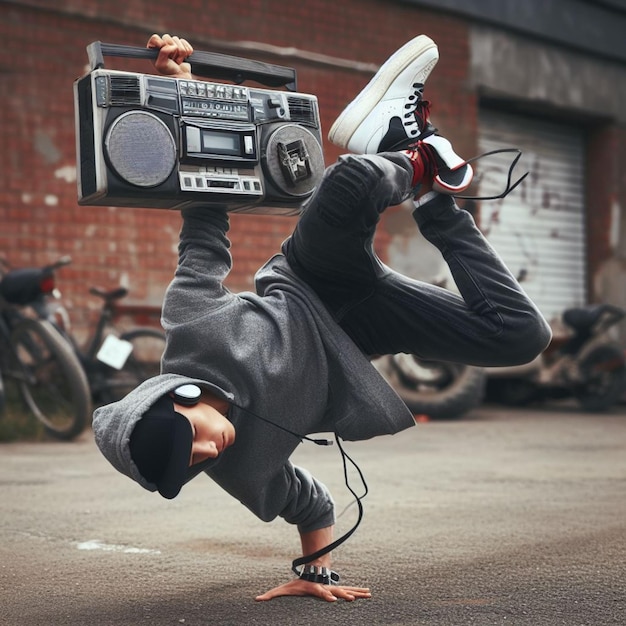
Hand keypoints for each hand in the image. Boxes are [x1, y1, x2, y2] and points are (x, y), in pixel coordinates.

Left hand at [147, 33, 192, 78]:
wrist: (181, 77)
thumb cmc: (169, 72)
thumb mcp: (162, 64)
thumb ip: (163, 52)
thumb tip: (173, 46)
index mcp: (154, 48)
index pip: (155, 38)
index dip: (161, 43)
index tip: (164, 52)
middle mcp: (163, 44)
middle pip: (167, 37)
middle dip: (172, 50)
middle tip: (172, 59)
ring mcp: (173, 44)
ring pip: (177, 40)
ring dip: (180, 53)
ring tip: (177, 60)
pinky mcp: (182, 45)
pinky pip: (185, 43)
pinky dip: (187, 52)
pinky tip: (183, 58)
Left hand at [255, 578, 371, 601]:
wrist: (310, 572)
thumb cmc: (298, 584)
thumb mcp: (285, 589)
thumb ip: (271, 594)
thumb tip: (257, 599)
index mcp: (314, 589)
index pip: (319, 592)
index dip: (325, 595)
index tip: (332, 600)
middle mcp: (326, 588)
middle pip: (336, 591)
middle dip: (344, 595)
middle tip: (352, 598)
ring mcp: (333, 588)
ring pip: (346, 590)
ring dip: (356, 592)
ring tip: (367, 594)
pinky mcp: (338, 589)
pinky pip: (350, 590)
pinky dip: (359, 592)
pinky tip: (368, 593)